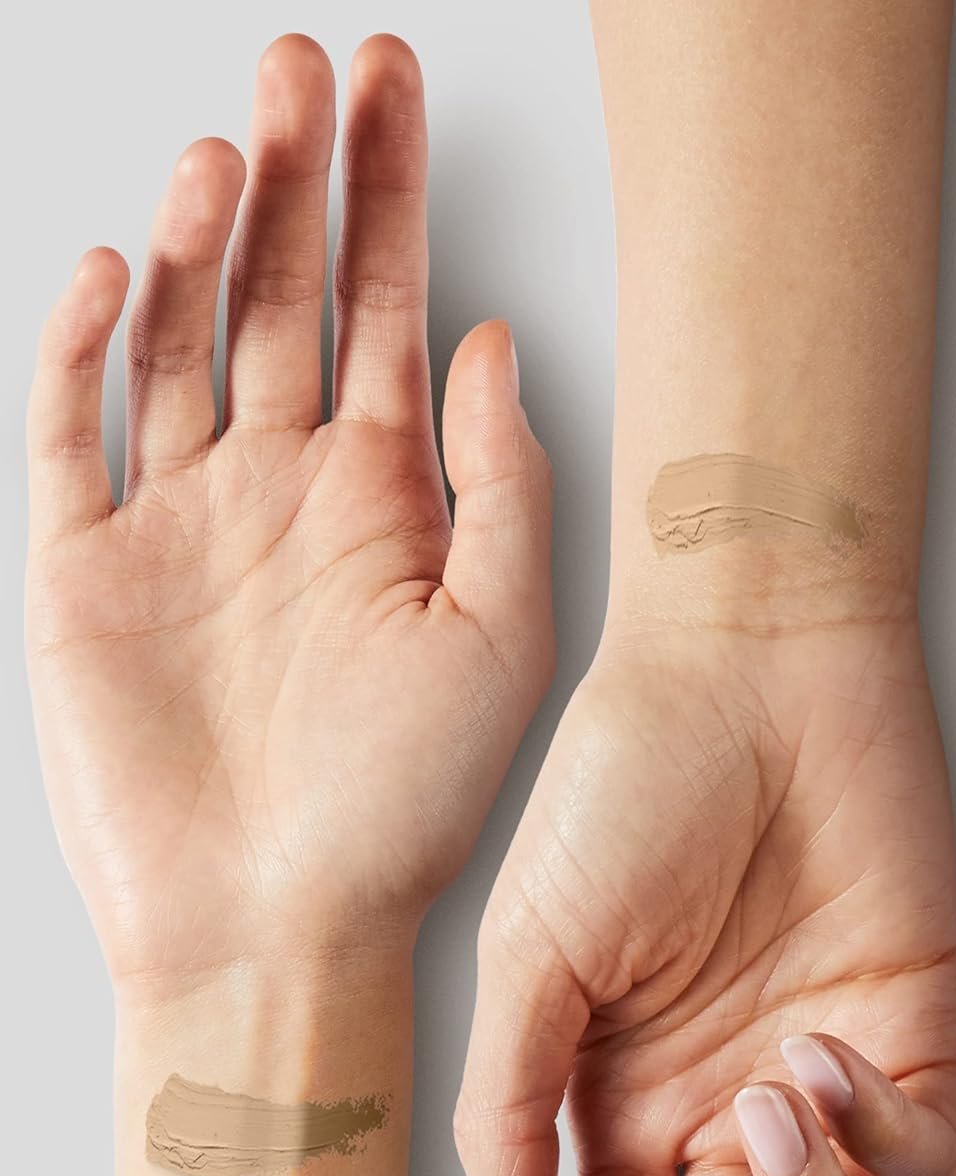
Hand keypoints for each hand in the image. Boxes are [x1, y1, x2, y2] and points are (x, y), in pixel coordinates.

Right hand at [25, 35, 551, 987]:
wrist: (280, 925)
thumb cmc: (402, 806)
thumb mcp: (500, 637)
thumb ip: (501, 486)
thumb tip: (495, 342)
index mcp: (380, 499)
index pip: (382, 309)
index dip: (387, 194)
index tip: (392, 85)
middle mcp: (279, 491)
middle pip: (278, 295)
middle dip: (292, 179)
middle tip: (302, 64)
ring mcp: (178, 522)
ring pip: (176, 340)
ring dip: (195, 241)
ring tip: (227, 153)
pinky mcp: (83, 569)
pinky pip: (69, 433)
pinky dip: (81, 349)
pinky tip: (112, 273)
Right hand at [455, 608, 955, 1175]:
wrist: (753, 667)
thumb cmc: (626, 783)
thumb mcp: (532, 950)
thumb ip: (513, 1111)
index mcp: (621, 1092)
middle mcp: (721, 1096)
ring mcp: (821, 1068)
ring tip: (767, 1099)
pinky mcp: (915, 1024)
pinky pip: (923, 1154)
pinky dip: (880, 1141)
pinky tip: (823, 1057)